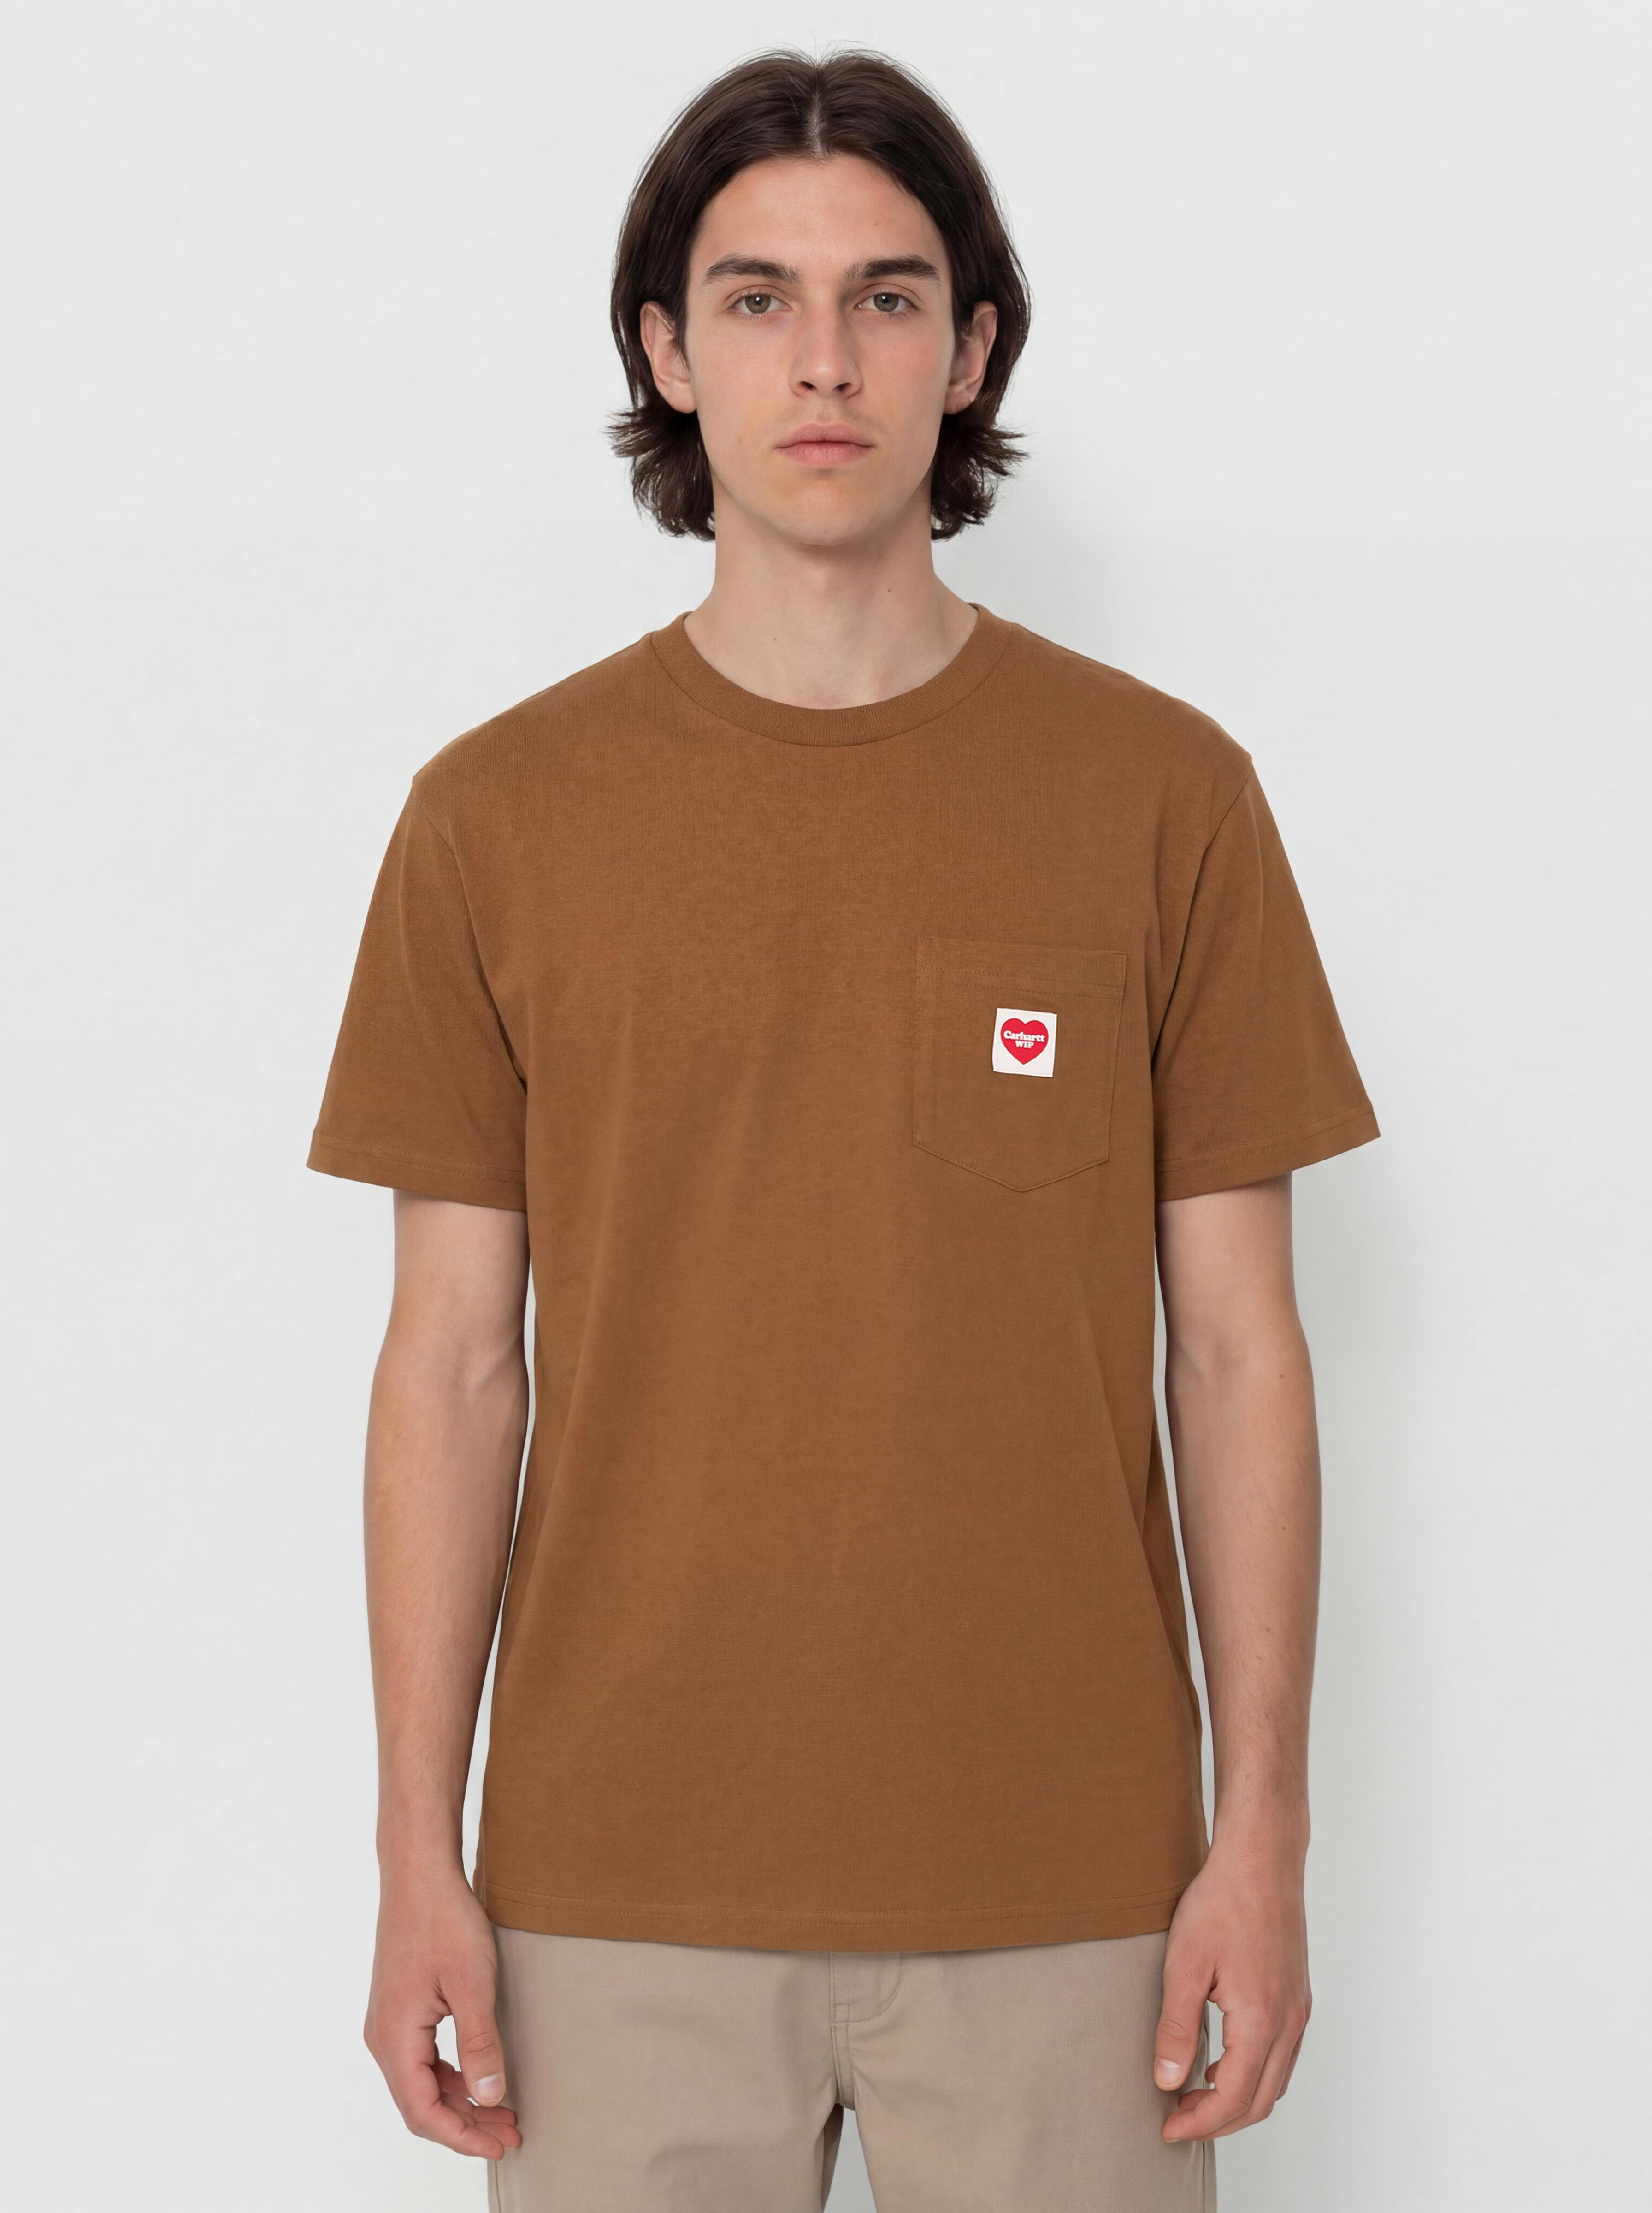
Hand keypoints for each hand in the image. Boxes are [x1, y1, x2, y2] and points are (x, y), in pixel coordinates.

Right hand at [363, 1865, 522, 2160]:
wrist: (419, 1873)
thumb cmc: (443, 1921)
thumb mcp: (472, 1983)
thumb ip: (480, 2043)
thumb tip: (489, 2097)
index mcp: (395, 2038)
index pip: (423, 2111)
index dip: (461, 2136)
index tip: (499, 2145)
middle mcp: (383, 2037)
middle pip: (421, 2103)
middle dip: (466, 2124)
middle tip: (510, 2133)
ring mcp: (388, 2022)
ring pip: (421, 2082)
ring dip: (461, 2100)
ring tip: (504, 2110)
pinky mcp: (399, 2008)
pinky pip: (422, 2058)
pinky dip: (451, 2075)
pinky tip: (480, 2076)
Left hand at [1152, 1825, 1311, 2141]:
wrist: (1261, 1859)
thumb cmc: (1222, 1902)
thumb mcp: (1184, 1965)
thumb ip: (1175, 2028)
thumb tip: (1167, 2081)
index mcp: (1261, 2020)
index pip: (1232, 2097)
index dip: (1199, 2123)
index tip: (1168, 2128)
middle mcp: (1288, 2022)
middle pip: (1260, 2101)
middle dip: (1218, 2121)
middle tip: (1177, 2118)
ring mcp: (1298, 2010)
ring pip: (1275, 2082)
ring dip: (1238, 2100)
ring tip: (1194, 2094)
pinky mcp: (1298, 1996)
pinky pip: (1282, 2056)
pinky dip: (1255, 2074)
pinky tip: (1224, 2062)